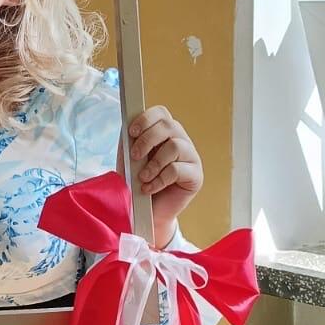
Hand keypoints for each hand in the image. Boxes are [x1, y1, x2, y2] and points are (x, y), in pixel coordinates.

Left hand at [127, 107, 202, 247]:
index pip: (161, 113)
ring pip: (175, 146)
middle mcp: (181, 140)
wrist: (145, 211)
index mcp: (165, 132)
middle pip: (169, 125)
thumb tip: (127, 124)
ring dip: (154, 163)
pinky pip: (177, 170)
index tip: (132, 132)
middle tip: (135, 156)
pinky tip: (149, 188)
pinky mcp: (196, 176)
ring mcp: (191, 157)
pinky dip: (159, 179)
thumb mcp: (129, 158)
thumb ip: (129, 140)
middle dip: (147, 140)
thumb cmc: (137, 181)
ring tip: (142, 178)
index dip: (146, 119)